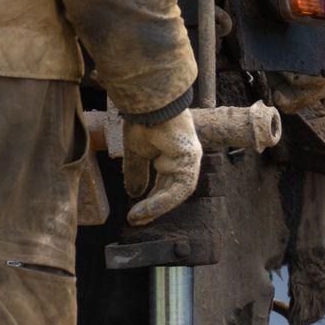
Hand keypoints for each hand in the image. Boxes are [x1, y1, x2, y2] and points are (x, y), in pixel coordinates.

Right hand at [121, 109, 201, 224]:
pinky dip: (162, 201)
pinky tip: (147, 208)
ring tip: (139, 218)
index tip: (138, 213)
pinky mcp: (191, 159)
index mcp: (174, 155)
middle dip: (154, 208)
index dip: (153, 199)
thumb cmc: (144, 120)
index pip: (165, 183)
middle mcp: (185, 158)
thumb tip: (133, 194)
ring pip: (176, 193)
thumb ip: (137, 173)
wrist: (148, 104)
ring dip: (157, 208)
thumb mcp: (137, 152)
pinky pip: (179, 188)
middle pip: (172, 190)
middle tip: (137, 220)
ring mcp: (190, 159)